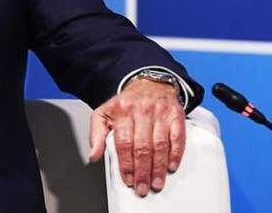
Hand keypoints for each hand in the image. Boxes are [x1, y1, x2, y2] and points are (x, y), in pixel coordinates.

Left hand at [87, 79, 185, 195]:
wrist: (149, 83)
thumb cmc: (126, 102)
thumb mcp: (104, 113)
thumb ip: (96, 134)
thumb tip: (93, 155)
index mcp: (122, 110)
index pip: (123, 142)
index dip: (126, 164)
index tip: (128, 178)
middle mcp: (142, 110)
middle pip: (142, 146)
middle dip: (142, 171)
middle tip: (142, 187)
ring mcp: (160, 112)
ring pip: (160, 145)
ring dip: (158, 167)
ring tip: (156, 182)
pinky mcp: (176, 114)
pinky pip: (177, 137)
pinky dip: (175, 154)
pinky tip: (171, 166)